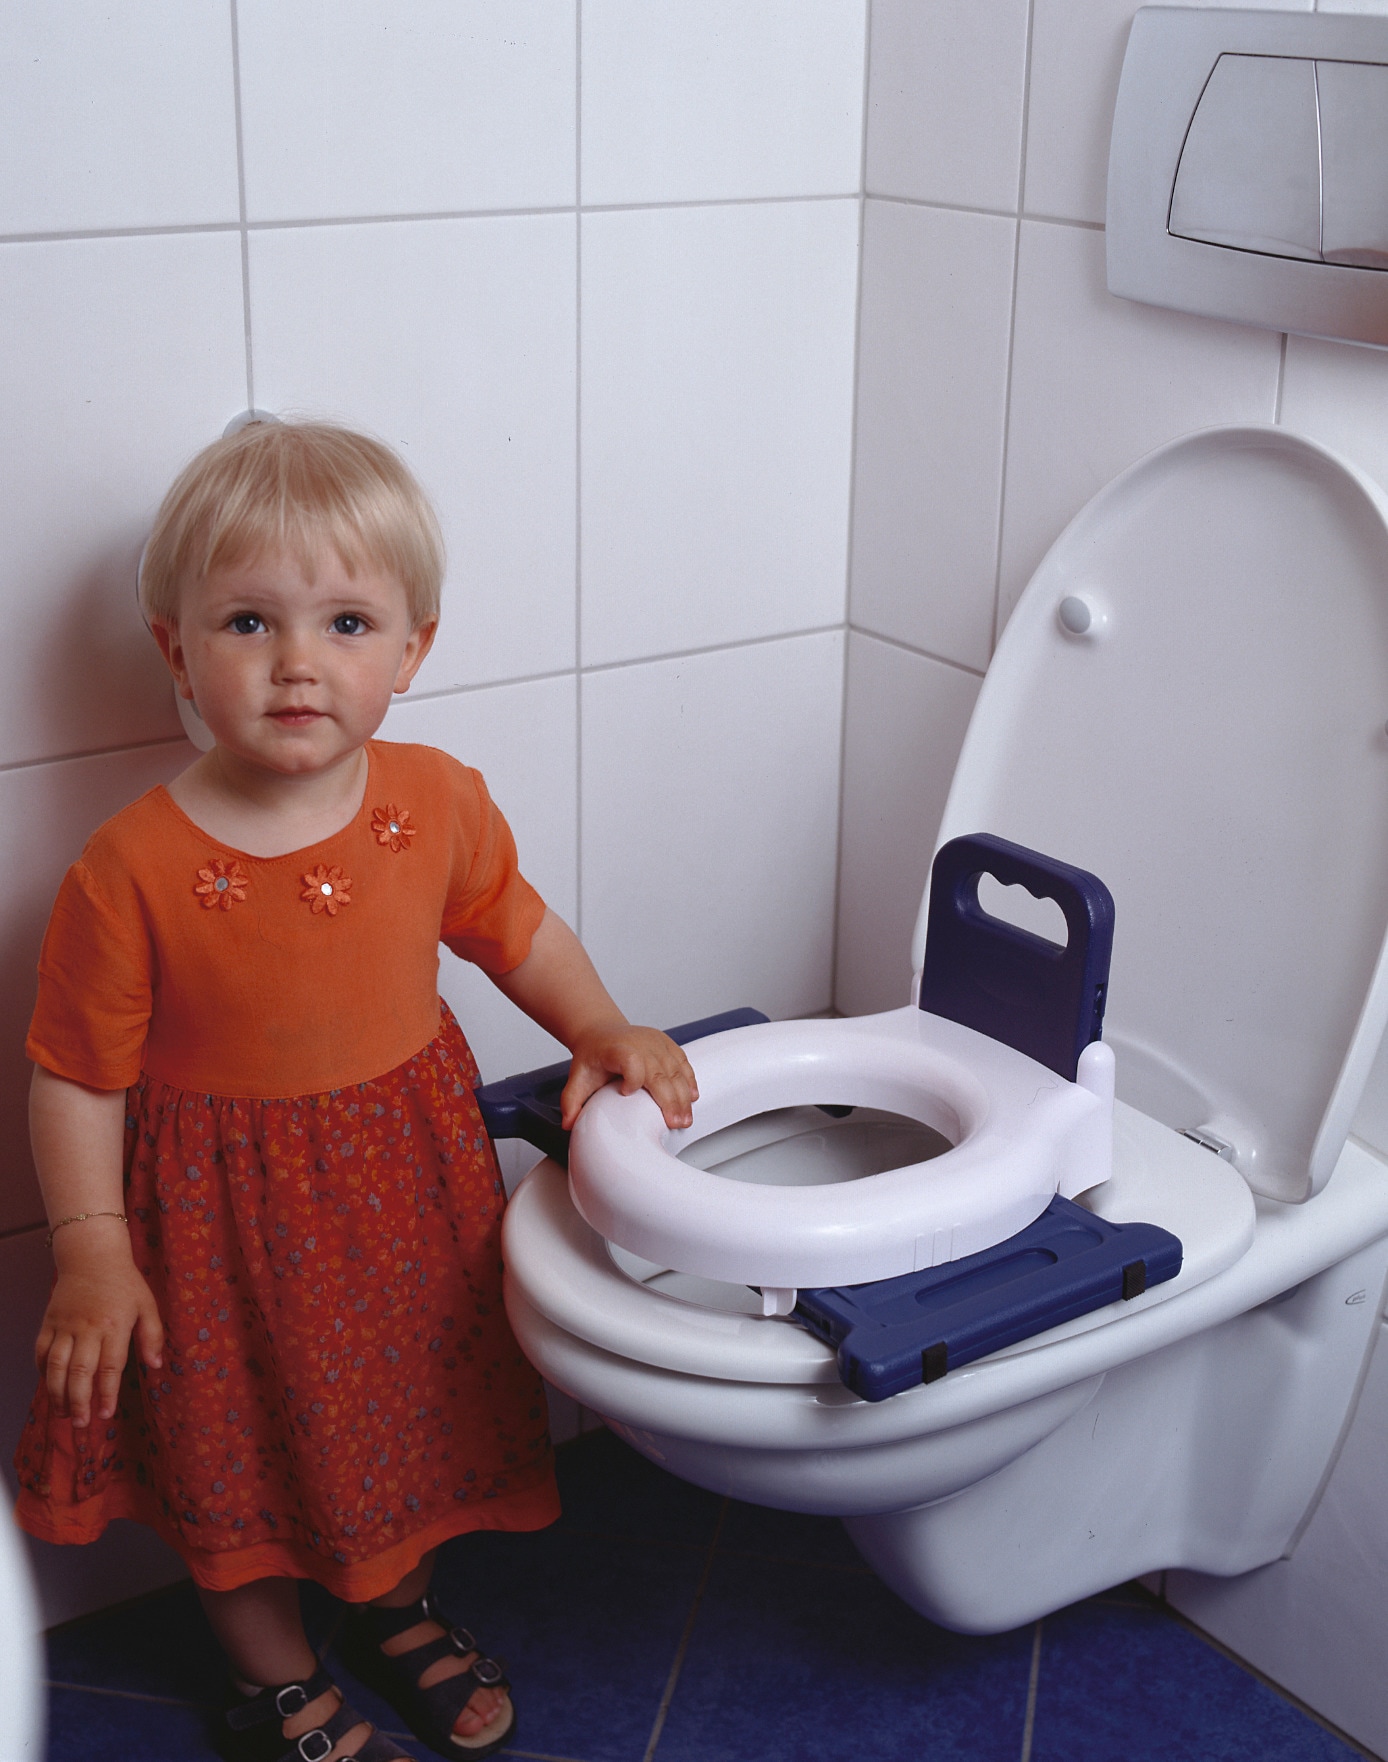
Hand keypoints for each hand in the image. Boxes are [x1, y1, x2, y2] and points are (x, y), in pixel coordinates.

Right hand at [36, 1247, 163, 1428]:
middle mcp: (87, 1328)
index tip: (106, 1414)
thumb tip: (155, 1366)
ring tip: (63, 1414)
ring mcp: (65, 1326)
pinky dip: (43, 1373)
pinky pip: (42, 1352)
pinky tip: (50, 1388)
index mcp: (114, 1325)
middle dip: (79, 1401)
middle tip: (81, 1423)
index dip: (107, 1393)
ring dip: (58, 1393)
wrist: (92, 1256)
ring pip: (57, 1366)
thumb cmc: (124, 1283)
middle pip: (80, 1371)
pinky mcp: (49, 1323)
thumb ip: (152, 1335)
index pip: (110, 1366)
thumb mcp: (147, 1304)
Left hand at [560, 1024, 698, 1131]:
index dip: (633, 1078)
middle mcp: (641, 1043)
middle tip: (676, 1123)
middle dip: (670, 1100)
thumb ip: (572, 1101)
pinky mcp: (667, 1043)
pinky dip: (689, 1079)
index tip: (626, 1093)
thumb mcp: (578, 1077)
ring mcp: (656, 1043)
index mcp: (618, 1049)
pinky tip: (693, 1096)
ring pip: (675, 1070)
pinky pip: (682, 1062)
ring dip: (683, 1096)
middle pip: (660, 1072)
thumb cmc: (593, 1055)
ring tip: (685, 1118)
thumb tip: (568, 1124)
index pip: (631, 1062)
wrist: (601, 1031)